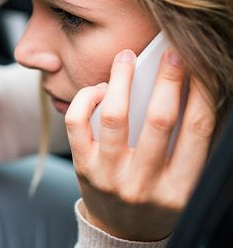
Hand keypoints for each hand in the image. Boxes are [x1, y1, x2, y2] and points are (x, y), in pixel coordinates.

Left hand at [65, 48, 215, 240]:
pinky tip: (99, 89)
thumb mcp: (180, 180)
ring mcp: (110, 176)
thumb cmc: (156, 197)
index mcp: (180, 187)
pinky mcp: (83, 167)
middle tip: (170, 52)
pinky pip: (77, 123)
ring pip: (114, 117)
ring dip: (121, 80)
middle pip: (160, 121)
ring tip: (126, 57)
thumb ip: (185, 143)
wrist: (121, 233)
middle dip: (168, 80)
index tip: (201, 66)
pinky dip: (87, 98)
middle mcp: (145, 183)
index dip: (203, 93)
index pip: (198, 131)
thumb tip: (186, 89)